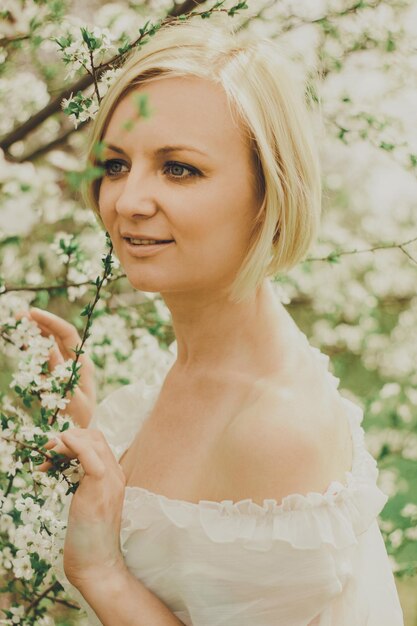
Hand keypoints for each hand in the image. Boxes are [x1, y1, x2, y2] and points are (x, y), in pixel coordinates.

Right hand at [15, 307, 95, 429]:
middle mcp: (74, 360)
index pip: (67, 333)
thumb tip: (49, 350)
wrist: (81, 432)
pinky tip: (22, 341)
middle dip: (39, 322)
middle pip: (56, 334)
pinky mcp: (54, 374)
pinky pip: (42, 356)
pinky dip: (32, 347)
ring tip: (17, 323)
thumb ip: (61, 376)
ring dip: (34, 332)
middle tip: (19, 315)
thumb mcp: (72, 399)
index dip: (50, 321)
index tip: (32, 313)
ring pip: (49, 343)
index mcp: (82, 362)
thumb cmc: (81, 418)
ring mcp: (64, 366)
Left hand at [39, 428, 126, 588]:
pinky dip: (72, 446)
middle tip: (47, 451)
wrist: (98, 565)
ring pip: (93, 441)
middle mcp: (115, 475)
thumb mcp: (87, 506)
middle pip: (95, 437)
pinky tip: (56, 452)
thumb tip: (68, 472)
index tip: (53, 452)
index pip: (97, 444)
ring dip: (66, 441)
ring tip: (47, 455)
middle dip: (68, 436)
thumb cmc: (88, 541)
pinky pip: (88, 454)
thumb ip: (84, 487)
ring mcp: (110, 480)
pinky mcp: (99, 488)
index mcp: (113, 478)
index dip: (74, 440)